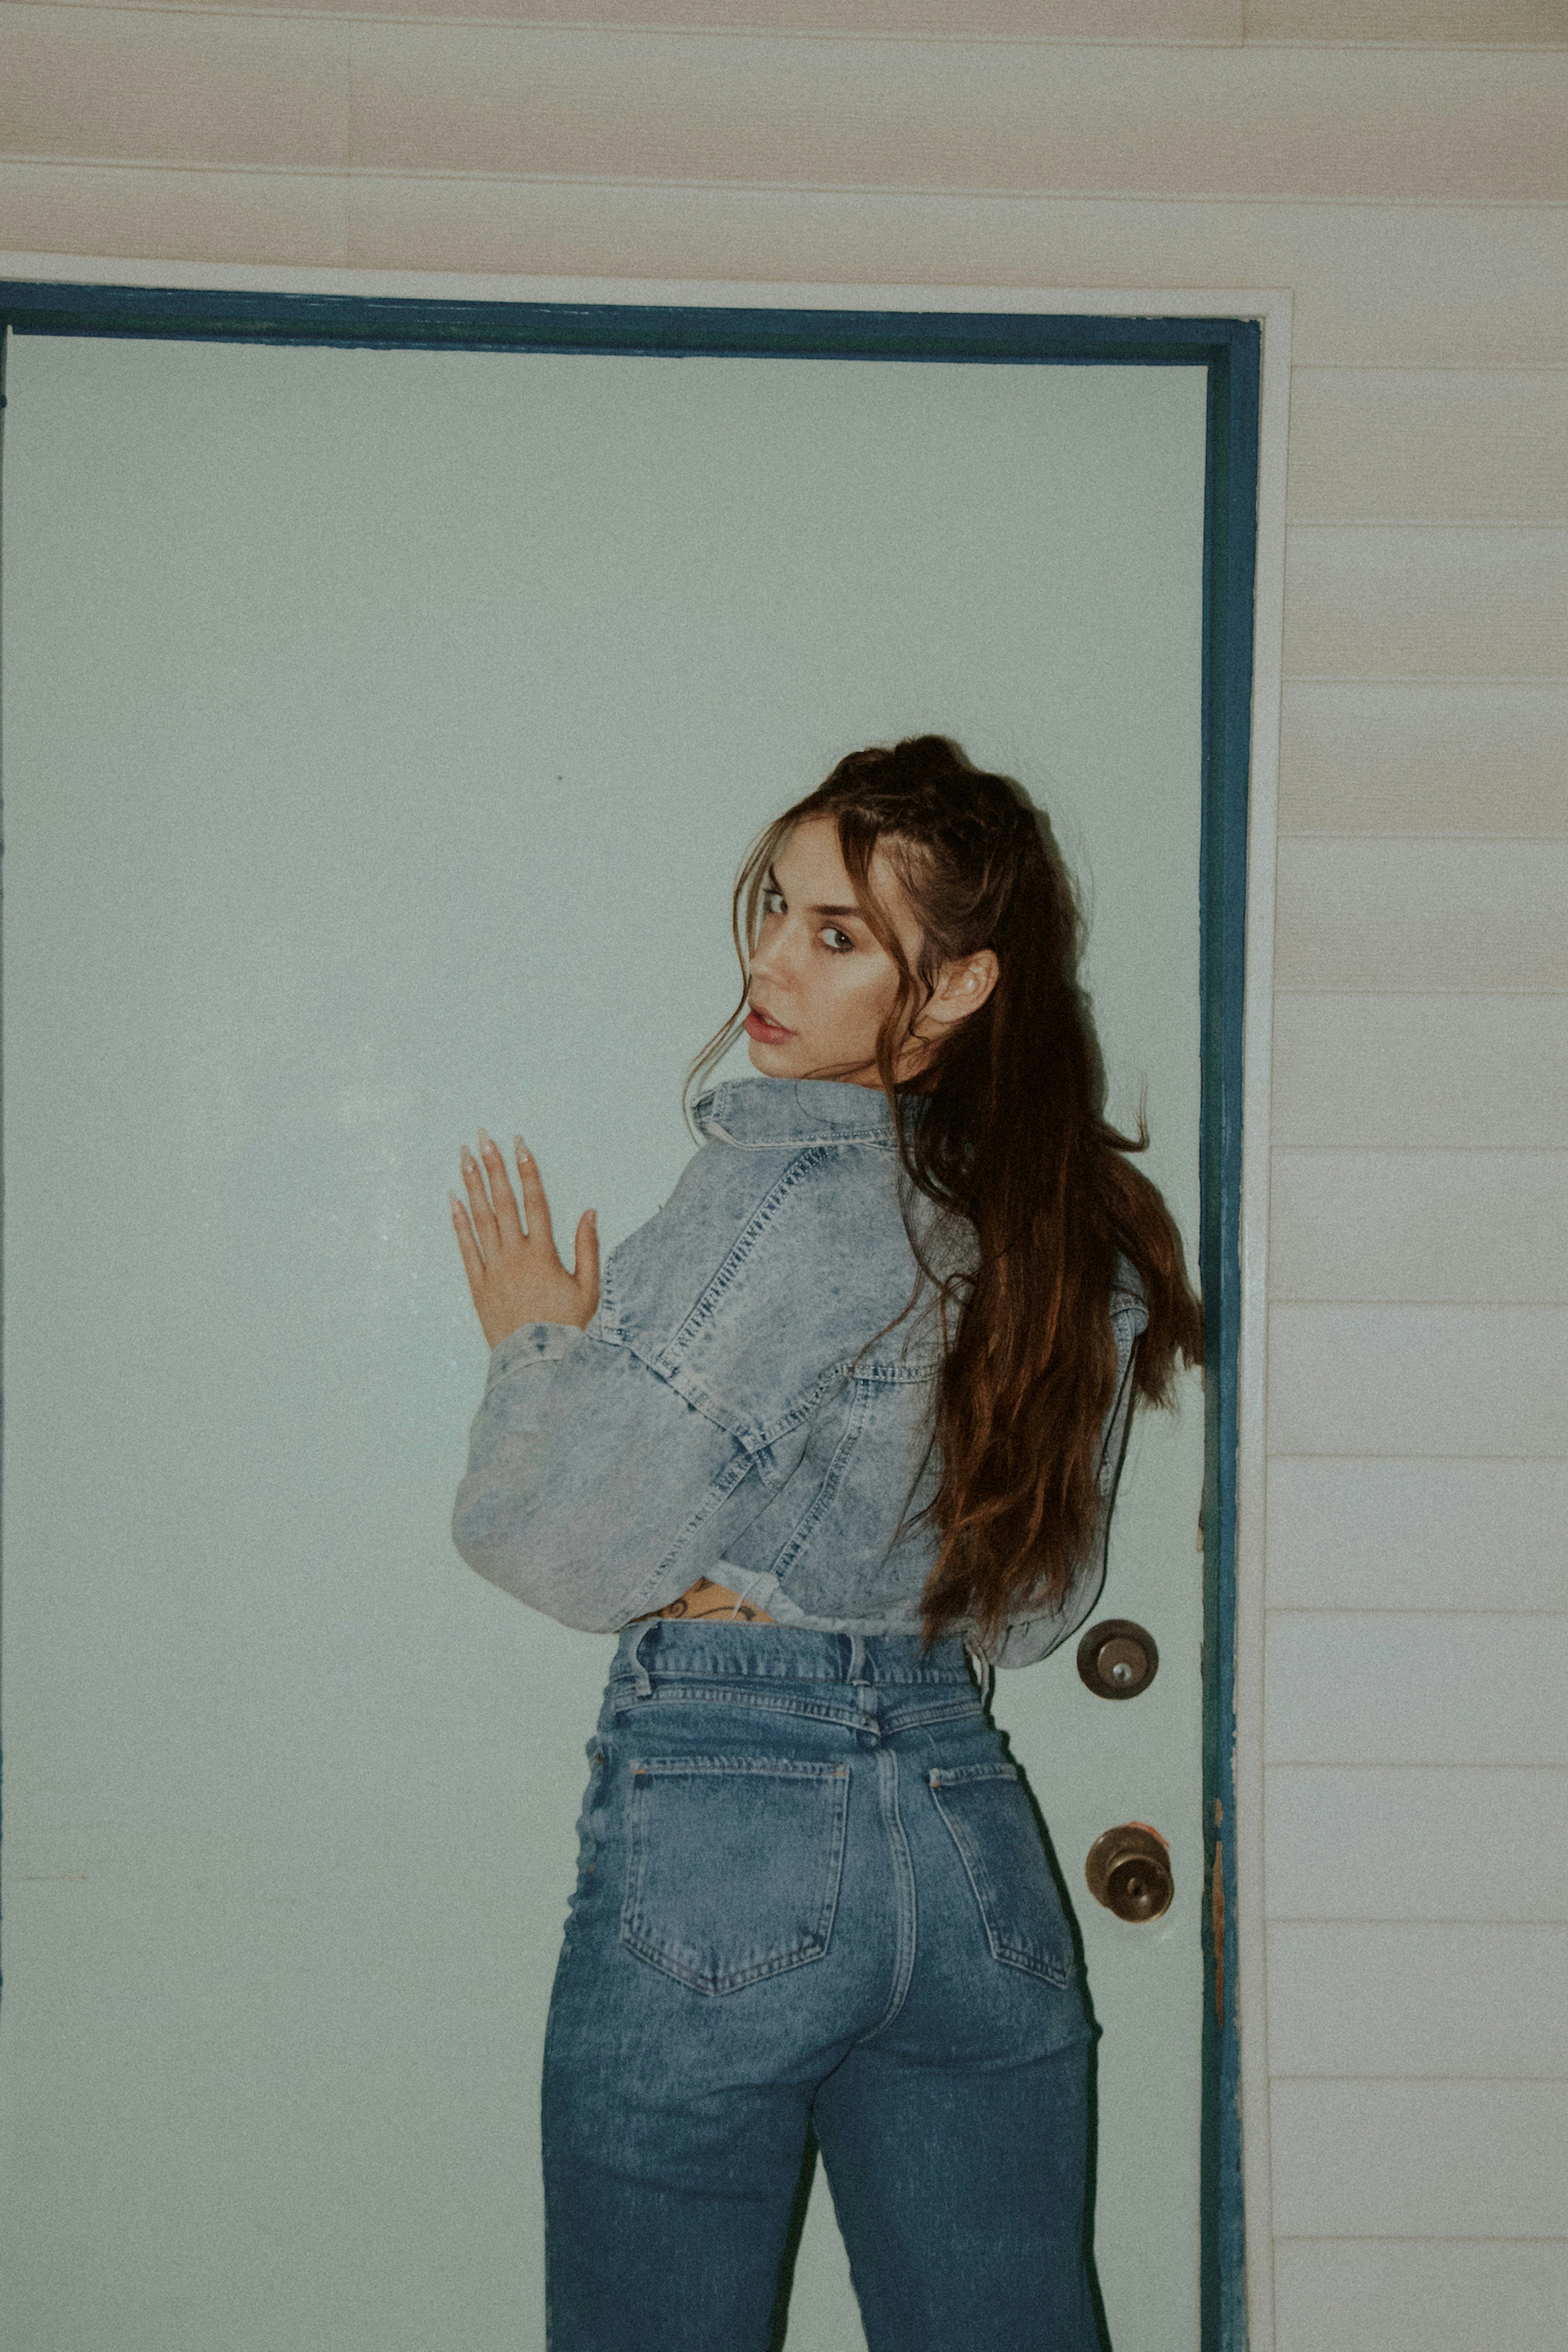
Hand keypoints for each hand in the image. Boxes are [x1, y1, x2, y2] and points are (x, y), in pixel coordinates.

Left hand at [449, 1129, 599, 1348]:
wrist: (537, 1364)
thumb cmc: (567, 1328)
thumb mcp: (589, 1289)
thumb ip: (588, 1248)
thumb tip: (589, 1212)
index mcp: (543, 1254)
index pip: (535, 1202)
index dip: (527, 1171)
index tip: (519, 1144)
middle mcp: (515, 1256)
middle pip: (503, 1203)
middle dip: (493, 1167)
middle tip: (483, 1137)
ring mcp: (493, 1270)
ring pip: (480, 1219)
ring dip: (472, 1186)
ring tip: (464, 1157)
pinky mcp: (478, 1286)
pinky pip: (465, 1249)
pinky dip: (458, 1223)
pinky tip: (453, 1200)